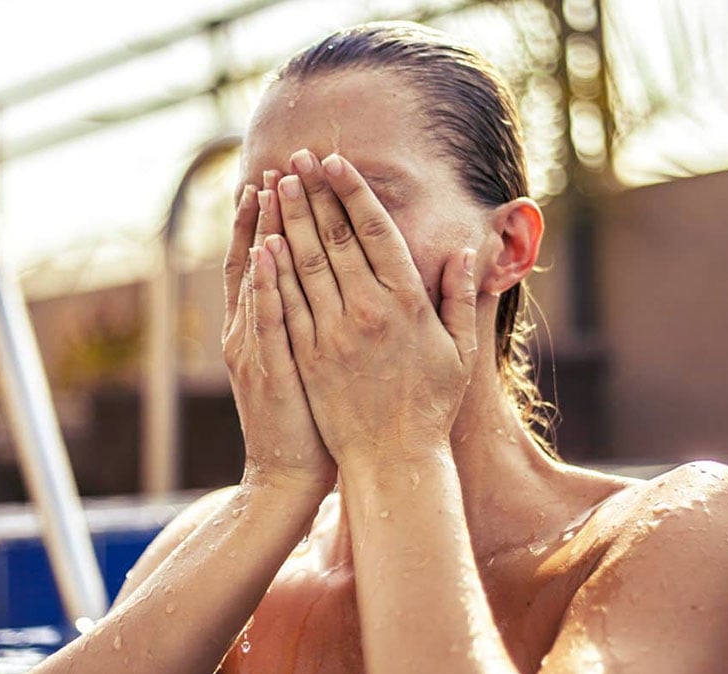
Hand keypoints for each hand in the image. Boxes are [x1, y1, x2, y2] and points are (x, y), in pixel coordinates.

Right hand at [221, 176, 335, 494]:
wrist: (288, 477)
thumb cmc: (308, 420)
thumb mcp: (300, 362)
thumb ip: (305, 320)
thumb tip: (318, 282)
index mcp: (262, 327)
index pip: (263, 261)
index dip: (268, 221)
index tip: (280, 180)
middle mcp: (251, 331)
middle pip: (257, 260)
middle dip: (267, 212)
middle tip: (276, 166)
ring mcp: (255, 350)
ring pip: (257, 281)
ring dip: (261, 234)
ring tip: (268, 189)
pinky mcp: (268, 372)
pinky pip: (267, 321)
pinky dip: (266, 285)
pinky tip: (270, 250)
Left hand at [262, 149, 477, 471]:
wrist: (392, 460)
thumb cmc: (430, 406)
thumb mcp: (460, 352)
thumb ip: (461, 298)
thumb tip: (466, 251)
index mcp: (408, 305)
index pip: (378, 233)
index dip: (354, 193)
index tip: (336, 163)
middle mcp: (369, 312)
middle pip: (336, 239)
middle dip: (314, 193)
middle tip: (296, 158)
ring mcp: (334, 334)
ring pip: (305, 264)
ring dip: (288, 220)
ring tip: (275, 184)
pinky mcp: (307, 356)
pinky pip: (286, 304)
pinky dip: (272, 270)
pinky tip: (261, 241)